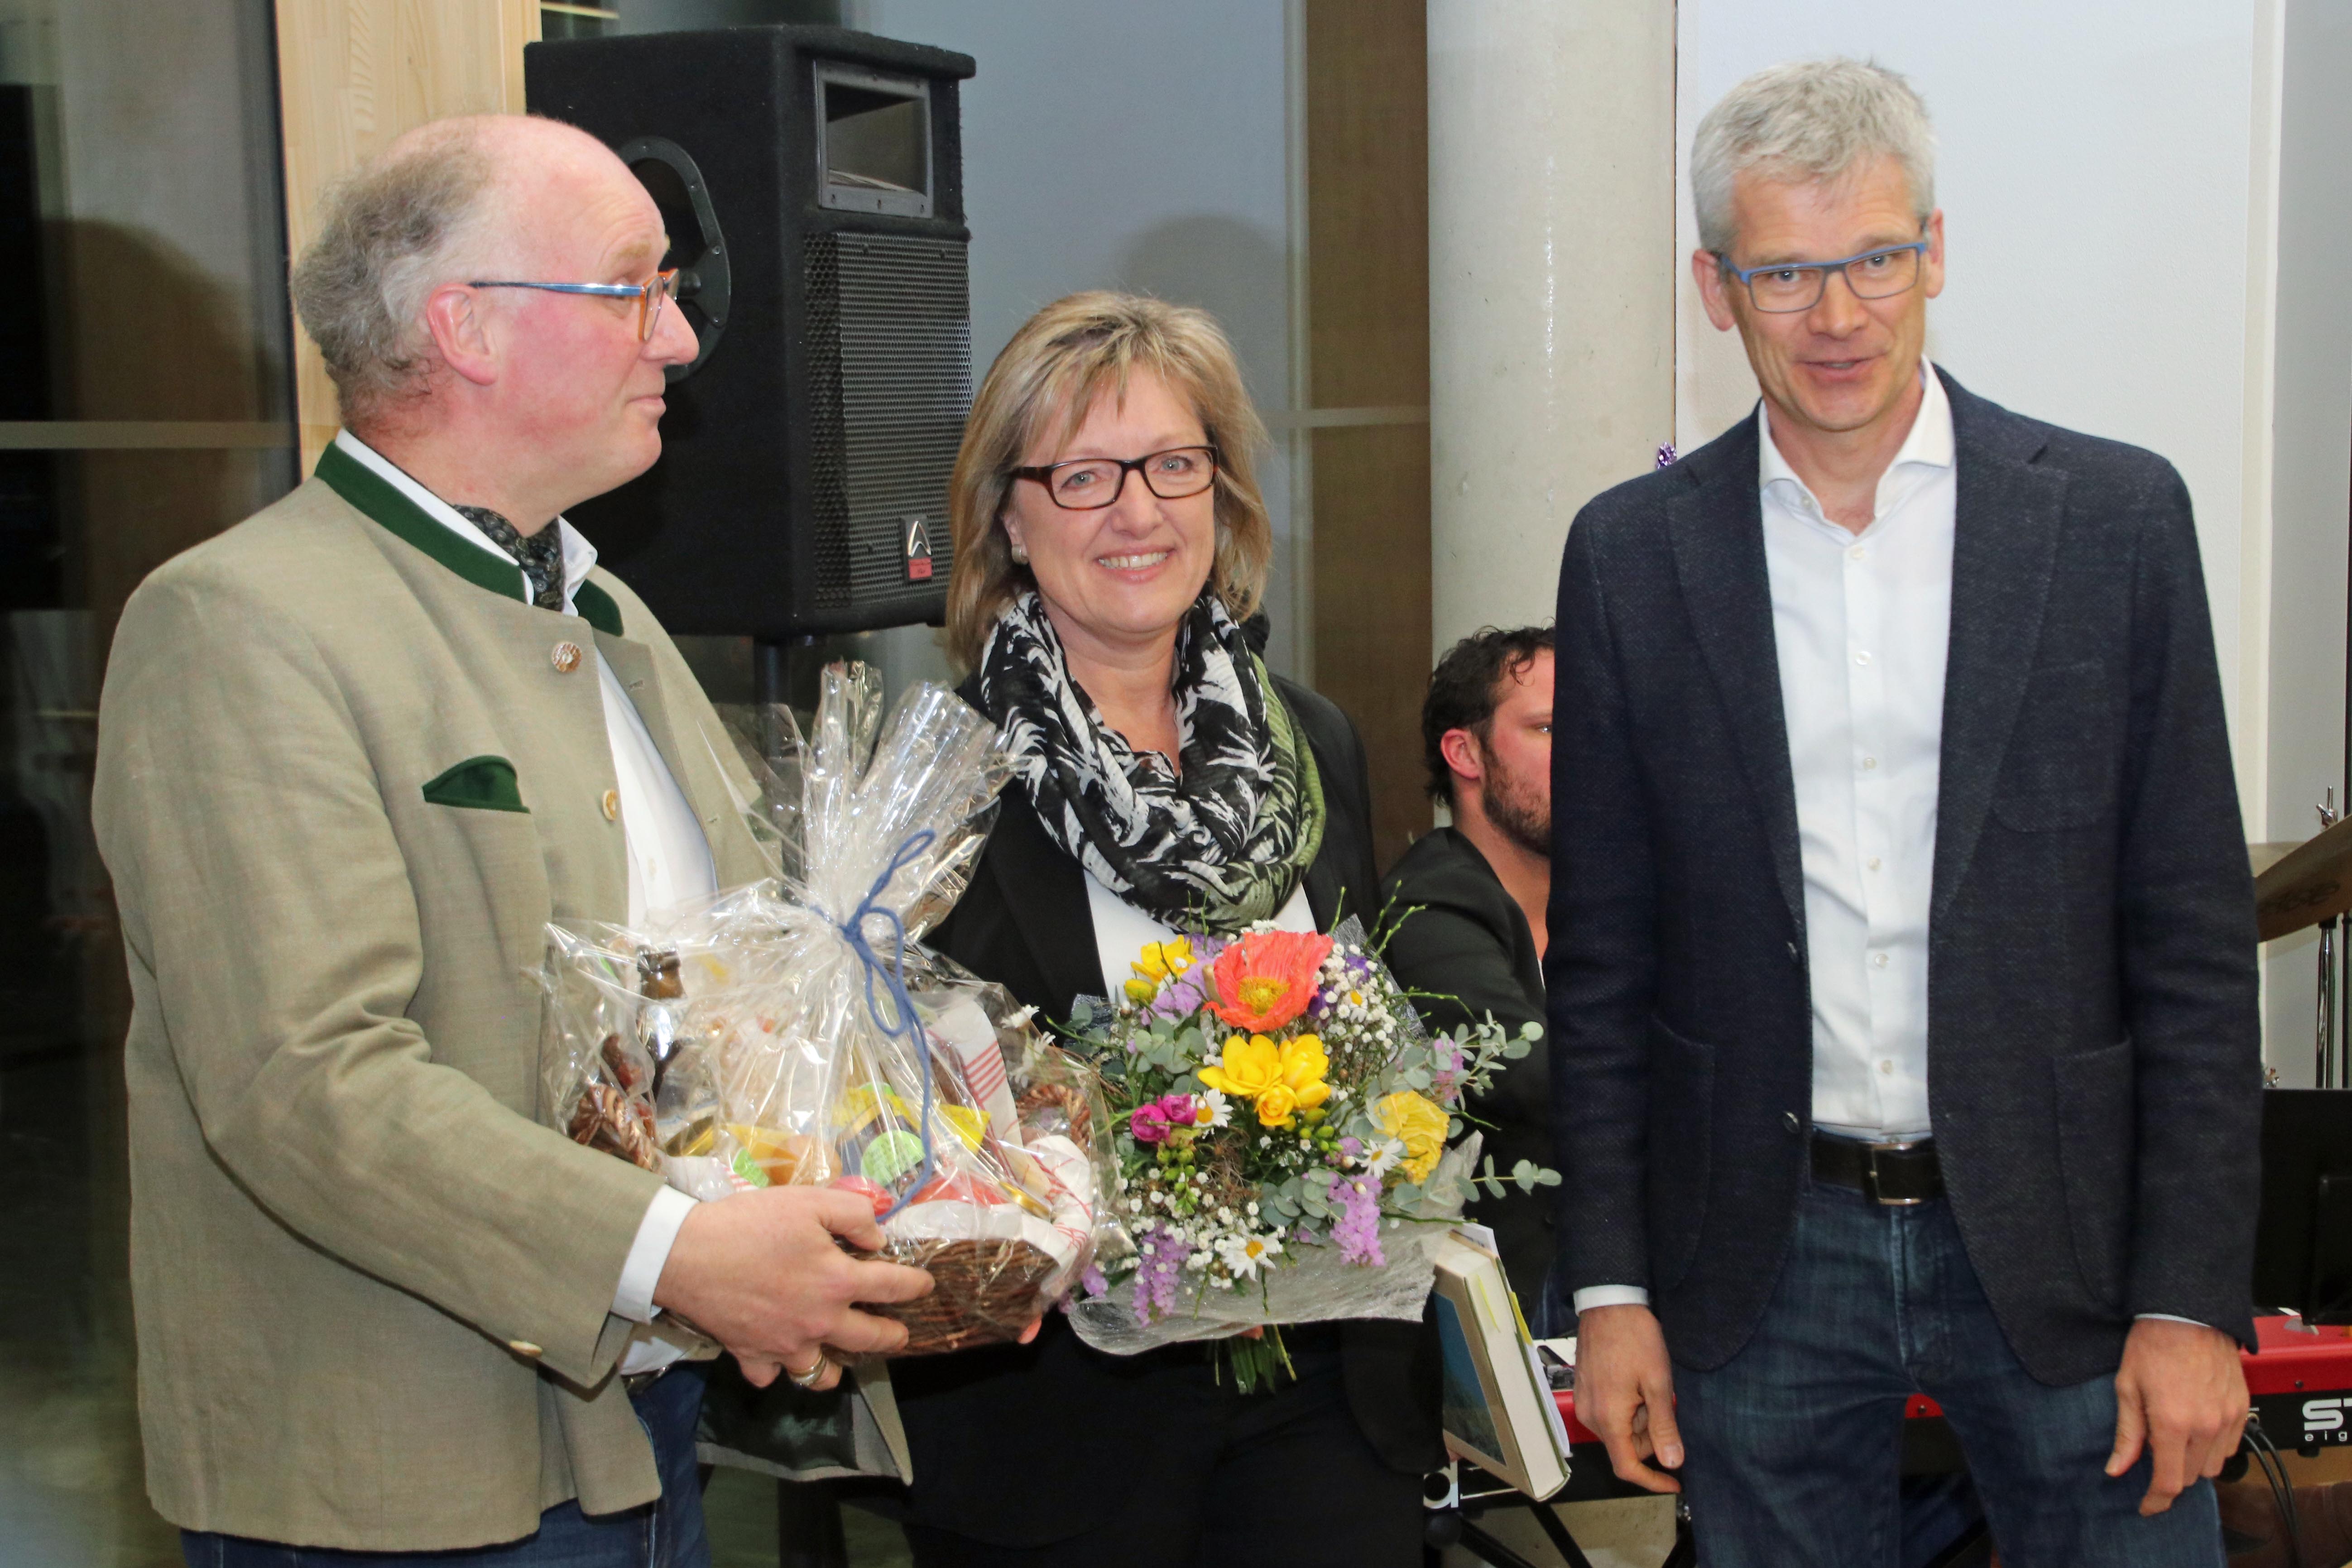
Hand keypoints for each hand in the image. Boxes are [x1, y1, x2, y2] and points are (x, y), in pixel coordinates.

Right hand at [652, 1186, 933, 1391]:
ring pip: (821, 1374)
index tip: (925, 1286)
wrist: (687, 1254)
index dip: (915, 1285)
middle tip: (899, 1335)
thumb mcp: (810, 1200)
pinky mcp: (751, 1356)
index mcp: (838, 1282)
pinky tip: (779, 1356)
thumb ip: (853, 1213)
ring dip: (836, 1366)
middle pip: (869, 1339)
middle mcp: (819, 1322)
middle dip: (892, 1337)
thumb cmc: (750, 1223)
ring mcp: (785, 1345)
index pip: (892, 1286)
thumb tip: (877, 1236)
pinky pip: (771, 1377)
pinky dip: (777, 1370)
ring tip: (840, 1355)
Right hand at [1574, 1304, 1682, 1492]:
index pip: (1627, 1467)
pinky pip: (1609, 1415)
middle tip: (1663, 1402)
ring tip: (1648, 1386)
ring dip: (1639, 1419)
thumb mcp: (1658, 1384)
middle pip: (1625, 1447)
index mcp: (1608, 1418)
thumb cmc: (1635, 1340)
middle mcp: (1590, 1416)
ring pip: (1619, 1431)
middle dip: (1650, 1436)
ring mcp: (1584, 1403)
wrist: (1609, 1305)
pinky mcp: (1584, 1392)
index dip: (1652, 1480)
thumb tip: (1673, 1462)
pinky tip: (1635, 1384)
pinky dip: (1627, 1409)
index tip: (1675, 1480)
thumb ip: (1664, 1427)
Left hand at [2106, 1317, 2246, 1514]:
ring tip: (2174, 1437)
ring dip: (2193, 1462)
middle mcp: (2206, 1426)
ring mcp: (2228, 1418)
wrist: (2188, 1314)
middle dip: (2170, 1474)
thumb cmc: (2152, 1345)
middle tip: (2152, 1454)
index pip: (2169, 1481)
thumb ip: (2127, 1433)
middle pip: (2191, 1477)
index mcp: (2173, 1423)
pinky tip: (2196, 1429)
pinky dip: (2213, 1448)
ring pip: (2214, 1466)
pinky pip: (2231, 1447)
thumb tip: (2116, 1469)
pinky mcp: (2243, 1408)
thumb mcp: (2127, 1387)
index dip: (2156, 1501)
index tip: (2146, 1506)